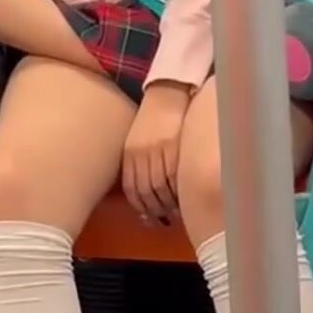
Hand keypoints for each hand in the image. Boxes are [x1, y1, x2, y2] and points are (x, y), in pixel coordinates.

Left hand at [122, 81, 191, 222]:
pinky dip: (179, 191)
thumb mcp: (137, 140)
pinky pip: (175, 176)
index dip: (139, 206)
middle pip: (146, 191)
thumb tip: (143, 191)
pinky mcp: (176, 146)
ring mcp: (159, 150)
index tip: (146, 217)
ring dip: (168, 204)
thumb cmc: (153, 119)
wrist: (168, 92)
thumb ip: (138, 162)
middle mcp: (142, 153)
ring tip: (174, 213)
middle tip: (162, 220)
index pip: (131, 187)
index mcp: (129, 152)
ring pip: (161, 187)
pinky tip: (183, 198)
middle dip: (154, 209)